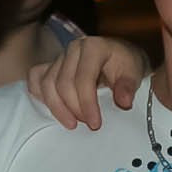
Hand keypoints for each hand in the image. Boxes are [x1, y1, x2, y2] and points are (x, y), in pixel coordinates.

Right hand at [26, 35, 148, 130]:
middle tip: (89, 125)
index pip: (83, 79)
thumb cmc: (126, 64)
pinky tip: (54, 109)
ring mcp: (59, 56)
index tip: (95, 124)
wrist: (121, 57)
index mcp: (93, 47)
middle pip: (63, 83)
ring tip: (72, 123)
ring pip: (47, 84)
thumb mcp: (134, 73)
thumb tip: (123, 102)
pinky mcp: (51, 64)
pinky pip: (36, 78)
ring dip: (57, 108)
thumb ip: (128, 86)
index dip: (87, 104)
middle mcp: (73, 48)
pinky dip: (41, 96)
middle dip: (74, 109)